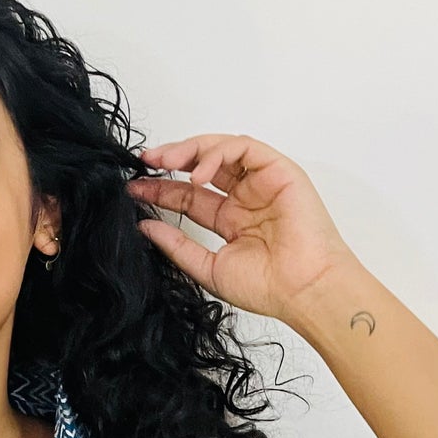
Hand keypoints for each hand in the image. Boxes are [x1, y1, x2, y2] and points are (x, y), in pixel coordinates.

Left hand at [126, 132, 356, 320]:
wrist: (301, 289)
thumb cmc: (267, 287)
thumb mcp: (207, 267)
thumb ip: (177, 245)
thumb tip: (144, 227)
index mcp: (231, 220)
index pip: (190, 196)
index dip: (162, 188)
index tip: (135, 188)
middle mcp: (246, 198)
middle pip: (203, 166)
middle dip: (172, 159)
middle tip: (146, 162)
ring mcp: (262, 182)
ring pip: (222, 150)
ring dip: (191, 150)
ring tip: (165, 161)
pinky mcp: (279, 170)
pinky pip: (244, 148)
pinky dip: (217, 154)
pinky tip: (198, 174)